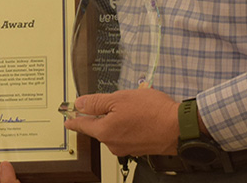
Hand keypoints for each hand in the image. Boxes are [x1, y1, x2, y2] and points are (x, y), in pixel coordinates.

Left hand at [63, 88, 180, 156]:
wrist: (180, 127)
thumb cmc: (153, 112)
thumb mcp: (120, 99)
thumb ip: (97, 102)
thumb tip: (80, 104)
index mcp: (105, 132)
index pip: (82, 125)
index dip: (74, 120)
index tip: (67, 120)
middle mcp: (114, 143)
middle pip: (99, 128)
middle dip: (102, 114)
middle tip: (111, 101)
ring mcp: (127, 147)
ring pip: (114, 130)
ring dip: (118, 118)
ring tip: (133, 106)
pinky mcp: (140, 147)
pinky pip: (127, 134)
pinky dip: (129, 124)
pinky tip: (140, 116)